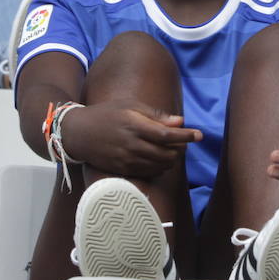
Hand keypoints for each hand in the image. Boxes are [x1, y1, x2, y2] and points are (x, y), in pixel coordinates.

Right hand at [61, 99, 202, 177]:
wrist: (78, 133)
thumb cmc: (107, 114)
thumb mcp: (130, 106)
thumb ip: (155, 115)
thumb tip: (180, 122)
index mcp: (135, 125)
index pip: (168, 135)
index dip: (186, 136)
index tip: (199, 135)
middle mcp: (132, 145)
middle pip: (167, 153)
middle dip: (180, 148)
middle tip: (184, 142)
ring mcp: (127, 160)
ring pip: (160, 165)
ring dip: (172, 159)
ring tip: (172, 150)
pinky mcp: (122, 170)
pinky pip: (149, 173)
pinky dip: (160, 167)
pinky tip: (160, 159)